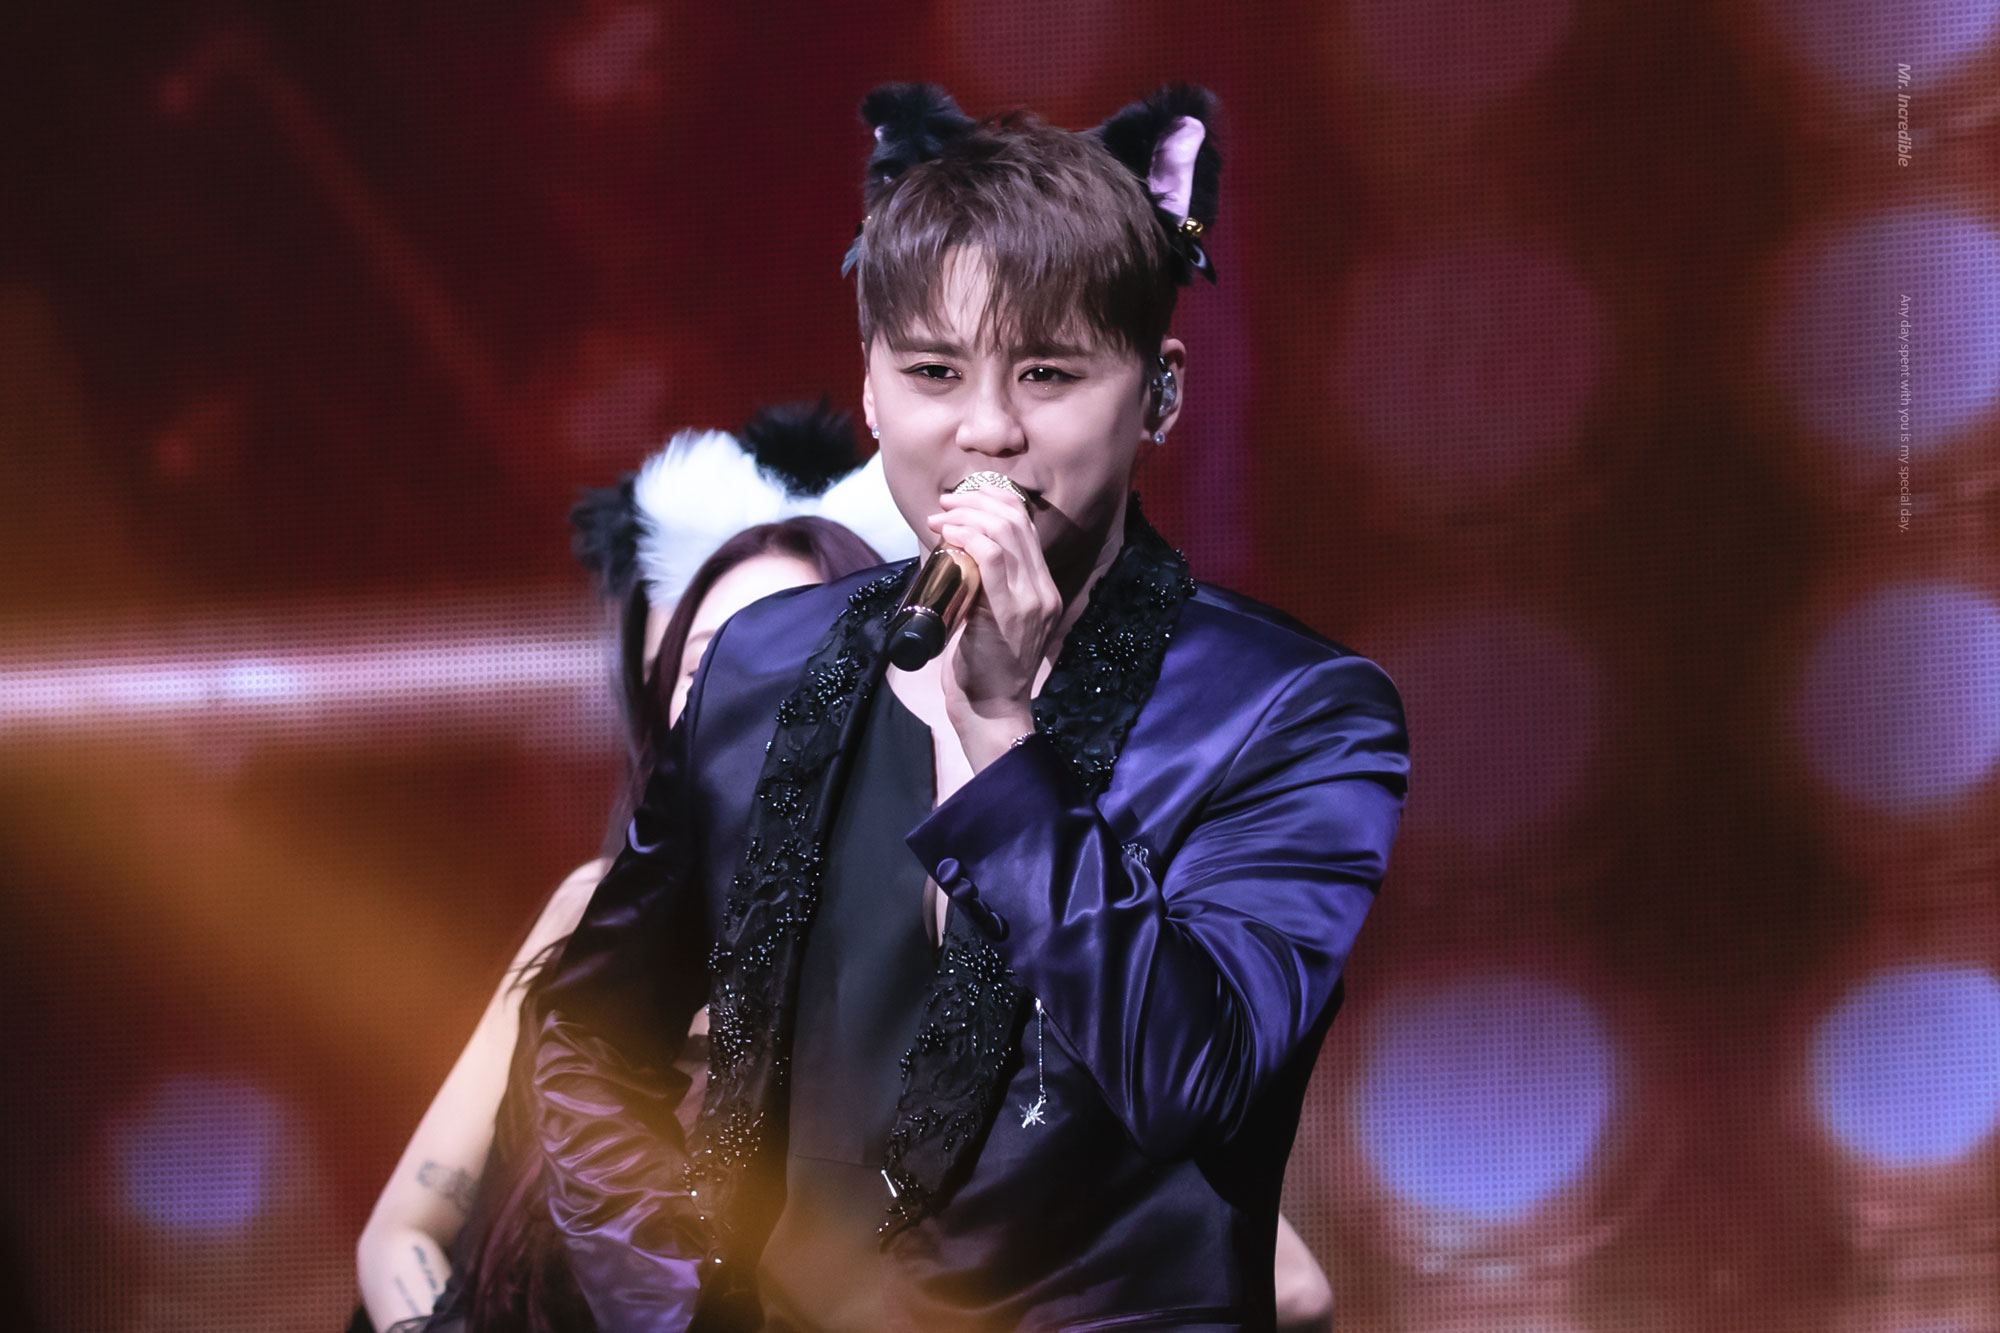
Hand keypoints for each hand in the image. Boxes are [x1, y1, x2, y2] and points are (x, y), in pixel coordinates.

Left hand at [926, 487, 1058, 768]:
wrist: (990, 711)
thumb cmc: (982, 668)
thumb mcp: (991, 619)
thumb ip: (985, 589)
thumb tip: (954, 556)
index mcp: (1043, 589)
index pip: (1026, 528)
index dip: (994, 501)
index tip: (962, 501)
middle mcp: (1044, 590)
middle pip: (1017, 522)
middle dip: (976, 502)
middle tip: (945, 505)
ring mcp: (1032, 600)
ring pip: (1006, 533)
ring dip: (968, 516)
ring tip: (941, 518)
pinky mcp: (1012, 611)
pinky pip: (994, 558)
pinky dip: (969, 537)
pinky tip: (950, 535)